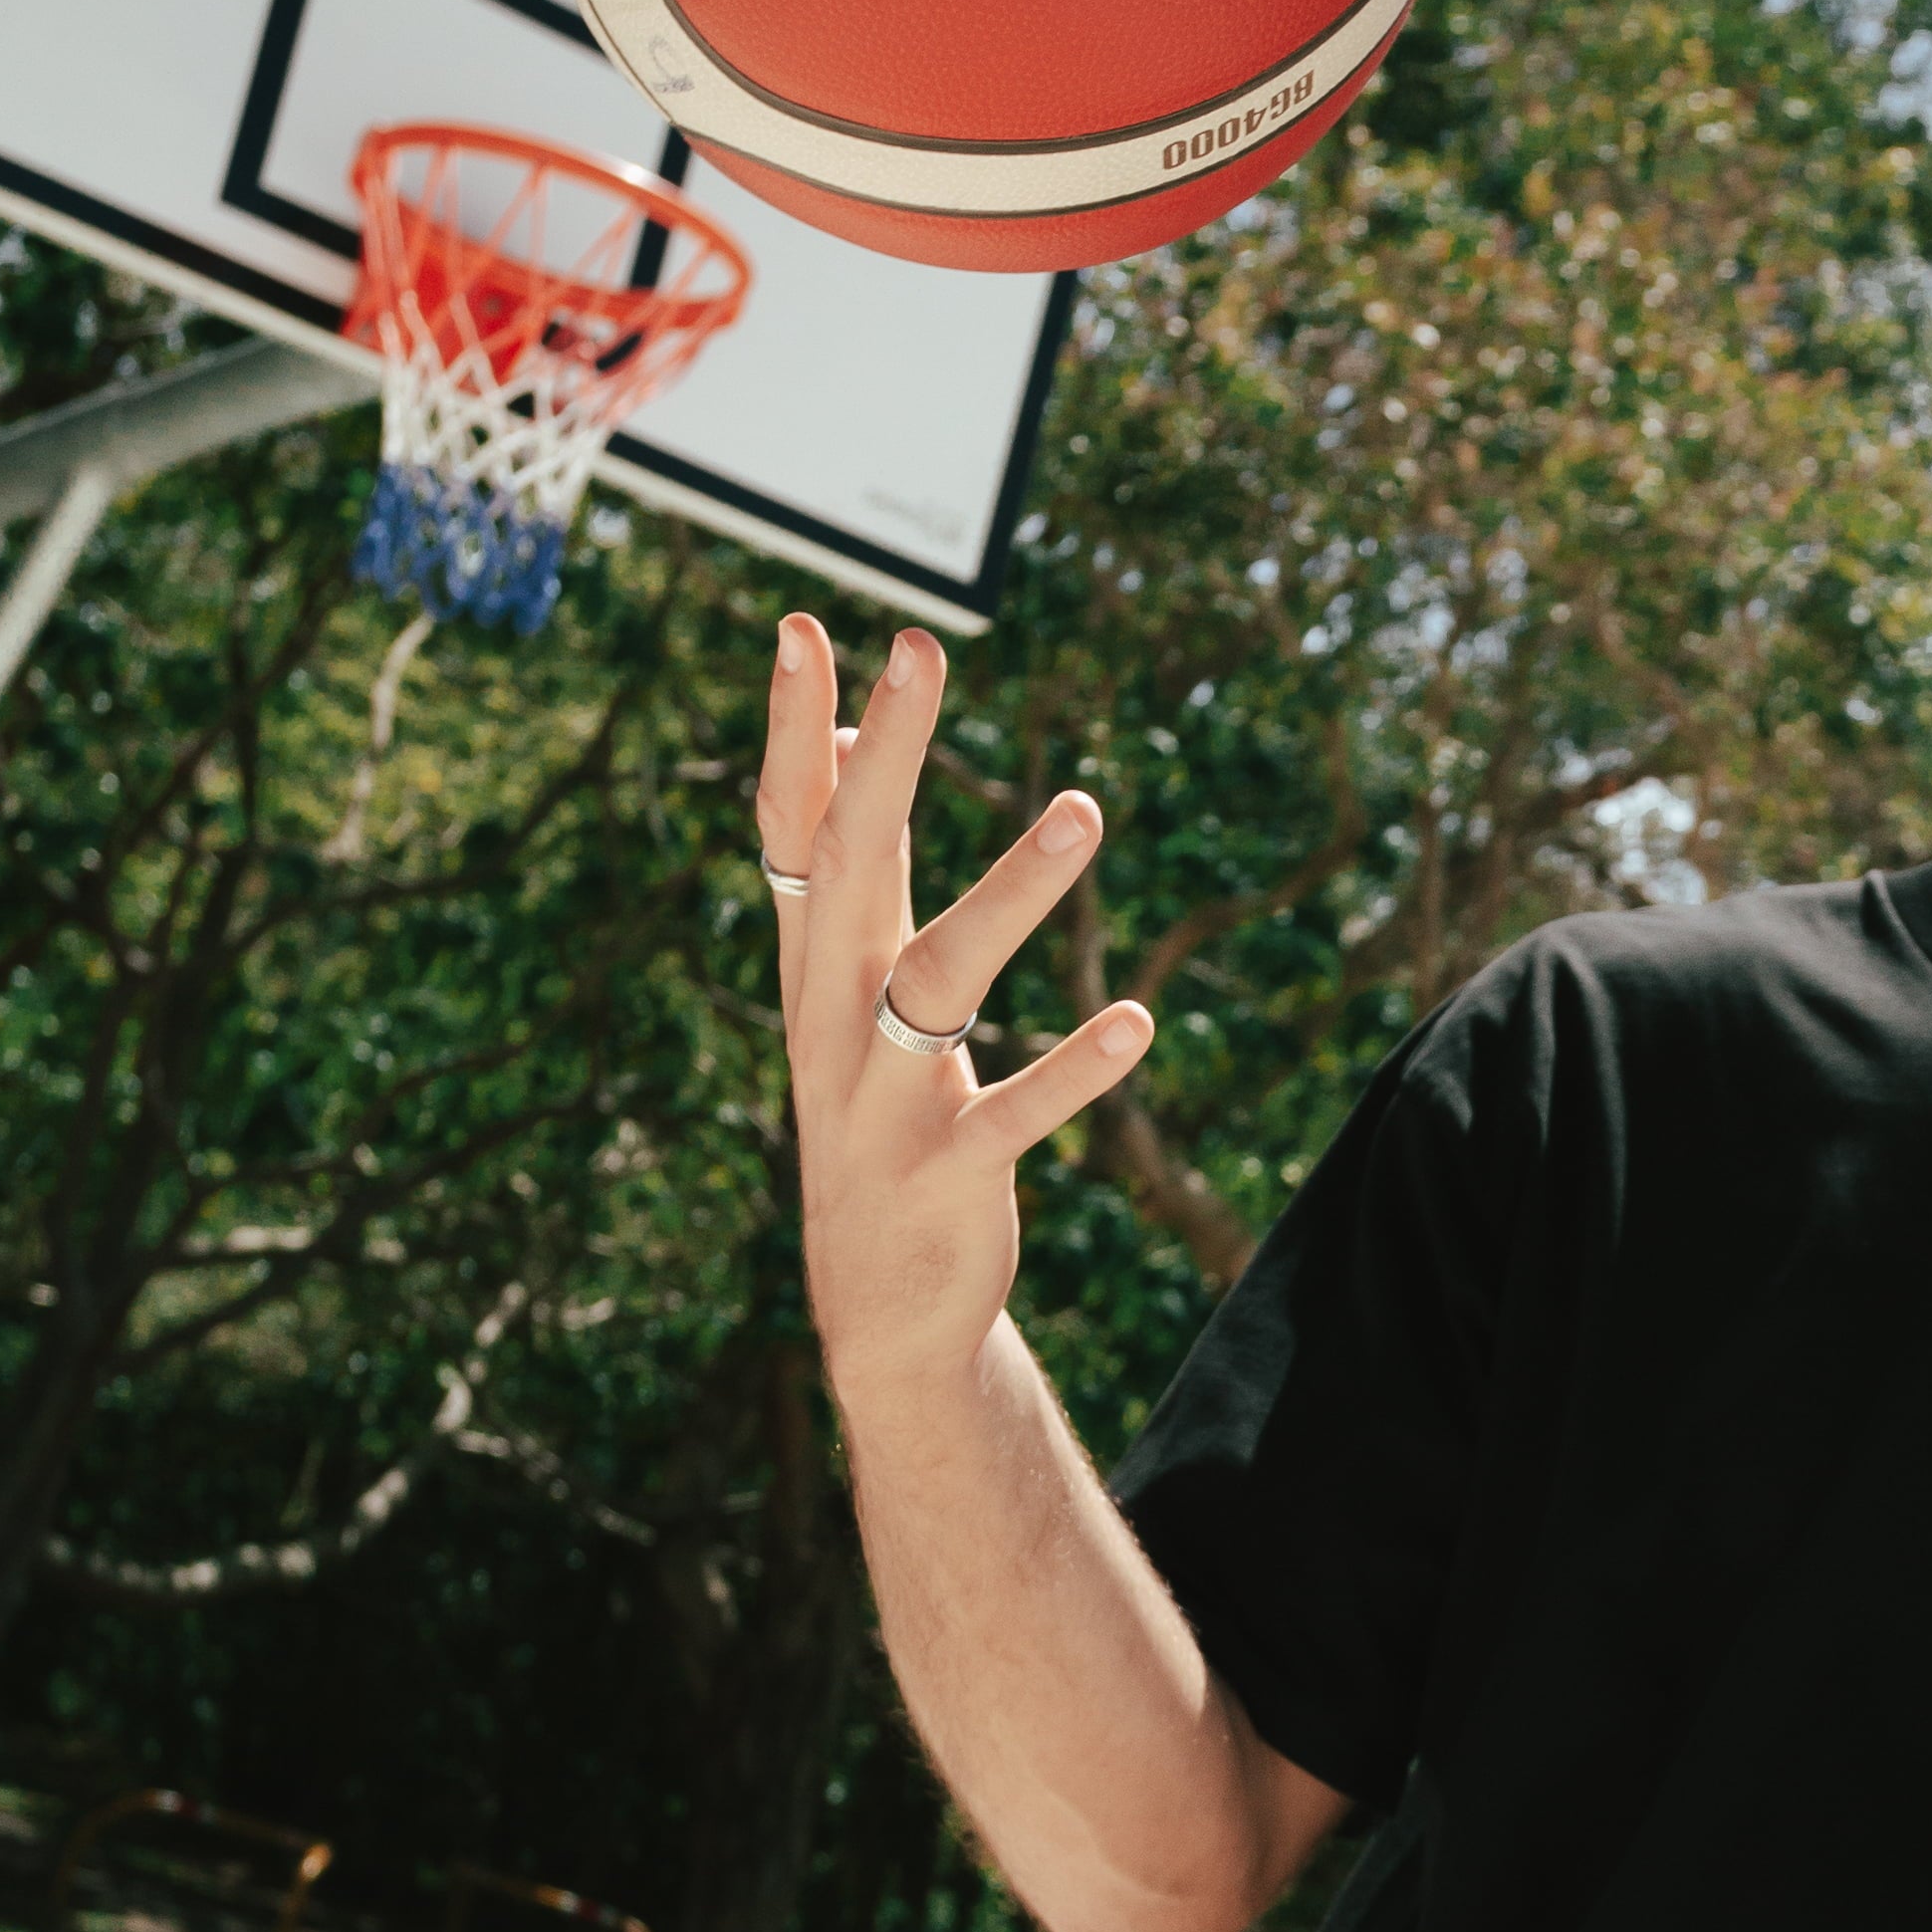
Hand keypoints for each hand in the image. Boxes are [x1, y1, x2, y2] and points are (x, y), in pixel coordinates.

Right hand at [754, 613, 1154, 1407]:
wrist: (875, 1306)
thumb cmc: (872, 1117)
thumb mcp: (850, 991)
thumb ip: (859, 870)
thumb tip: (866, 734)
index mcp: (815, 966)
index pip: (794, 829)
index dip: (797, 732)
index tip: (806, 625)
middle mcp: (830, 1019)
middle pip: (851, 868)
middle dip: (881, 761)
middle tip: (917, 648)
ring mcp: (883, 1098)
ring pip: (937, 977)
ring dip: (1010, 893)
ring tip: (1083, 809)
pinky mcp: (947, 1173)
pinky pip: (1012, 1113)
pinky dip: (1072, 1072)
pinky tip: (1137, 1024)